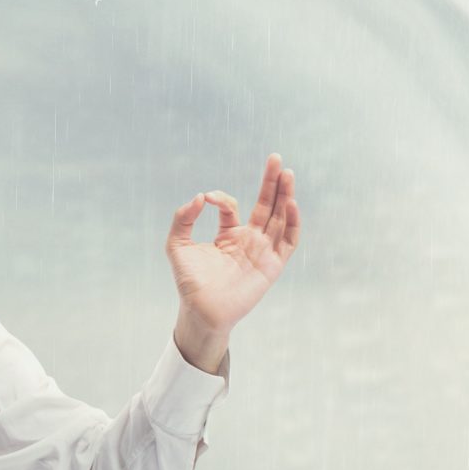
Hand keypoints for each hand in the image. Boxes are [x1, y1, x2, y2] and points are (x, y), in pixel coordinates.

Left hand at [167, 154, 299, 372]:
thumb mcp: (177, 245)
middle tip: (276, 159)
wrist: (201, 310)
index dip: (221, 197)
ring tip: (287, 173)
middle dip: (272, 183)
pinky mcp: (272, 265)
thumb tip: (199, 197)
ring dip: (285, 196)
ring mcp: (262, 252)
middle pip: (266, 206)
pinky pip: (287, 242)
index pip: (231, 207)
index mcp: (228, 235)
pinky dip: (292, 224)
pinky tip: (291, 204)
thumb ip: (183, 218)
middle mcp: (249, 241)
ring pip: (279, 219)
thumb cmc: (189, 282)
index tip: (207, 198)